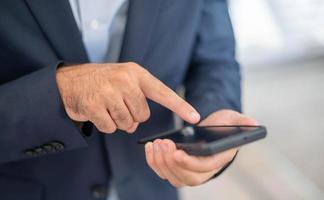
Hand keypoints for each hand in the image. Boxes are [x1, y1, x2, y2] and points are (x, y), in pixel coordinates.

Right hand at [56, 62, 199, 132]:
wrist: (70, 80)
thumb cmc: (103, 82)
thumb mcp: (124, 83)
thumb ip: (136, 102)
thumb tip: (134, 126)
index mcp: (136, 73)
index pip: (163, 93)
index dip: (180, 106)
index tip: (195, 117)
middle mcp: (125, 80)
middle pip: (142, 115)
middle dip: (132, 115)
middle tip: (117, 104)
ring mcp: (109, 92)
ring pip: (126, 123)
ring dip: (117, 121)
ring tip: (106, 106)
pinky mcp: (94, 105)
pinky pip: (110, 128)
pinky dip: (104, 125)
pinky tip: (97, 111)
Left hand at [144, 109, 257, 186]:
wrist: (210, 130)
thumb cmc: (222, 125)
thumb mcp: (233, 119)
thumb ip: (242, 121)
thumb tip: (253, 123)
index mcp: (218, 159)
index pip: (205, 168)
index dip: (190, 163)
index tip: (177, 152)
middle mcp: (204, 171)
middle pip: (187, 177)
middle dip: (172, 162)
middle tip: (163, 144)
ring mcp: (189, 172)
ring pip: (173, 177)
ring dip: (161, 162)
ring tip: (156, 144)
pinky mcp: (176, 168)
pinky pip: (163, 171)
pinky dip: (153, 161)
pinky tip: (150, 146)